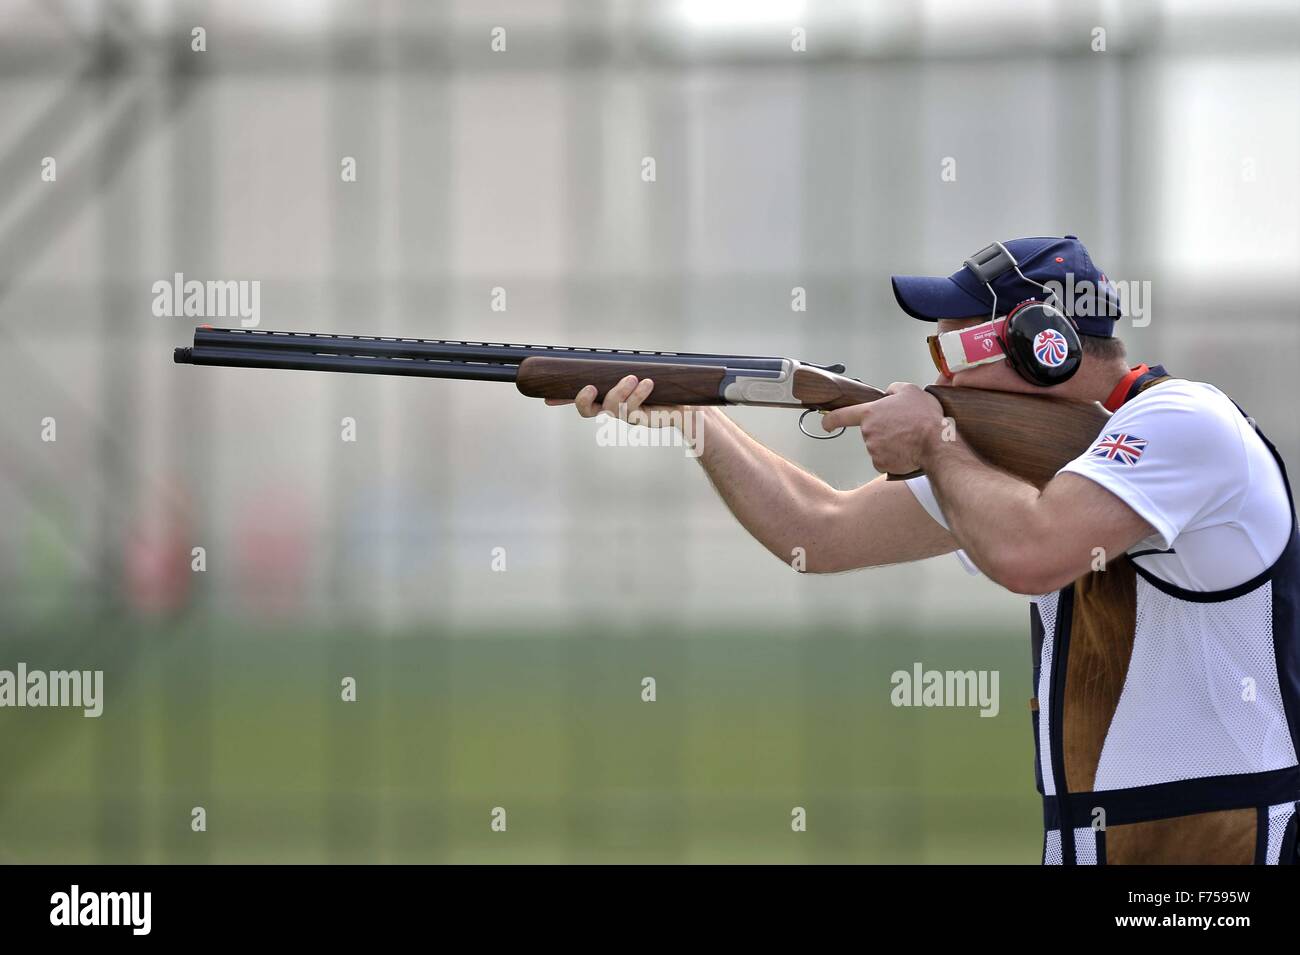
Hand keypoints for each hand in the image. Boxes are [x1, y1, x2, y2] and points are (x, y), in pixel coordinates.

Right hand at [544, 374, 683, 428]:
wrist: (682, 402)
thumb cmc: (658, 385)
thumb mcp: (639, 372)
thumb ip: (623, 367)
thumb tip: (612, 353)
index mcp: (605, 396)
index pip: (579, 398)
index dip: (562, 399)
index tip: (547, 398)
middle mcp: (611, 408)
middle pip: (586, 411)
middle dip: (583, 401)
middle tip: (589, 388)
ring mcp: (624, 416)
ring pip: (611, 407)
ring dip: (619, 391)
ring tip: (632, 378)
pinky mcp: (639, 420)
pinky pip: (633, 409)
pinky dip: (639, 394)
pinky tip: (648, 383)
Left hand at [820, 382, 946, 473]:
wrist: (937, 443)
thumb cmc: (924, 417)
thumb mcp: (910, 391)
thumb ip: (893, 390)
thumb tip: (888, 395)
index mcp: (870, 413)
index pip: (841, 415)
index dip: (830, 420)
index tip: (826, 424)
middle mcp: (867, 433)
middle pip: (870, 432)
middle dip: (883, 430)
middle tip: (903, 426)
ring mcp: (873, 450)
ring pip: (878, 446)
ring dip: (890, 444)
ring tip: (909, 438)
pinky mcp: (881, 465)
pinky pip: (884, 460)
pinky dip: (894, 457)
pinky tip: (907, 451)